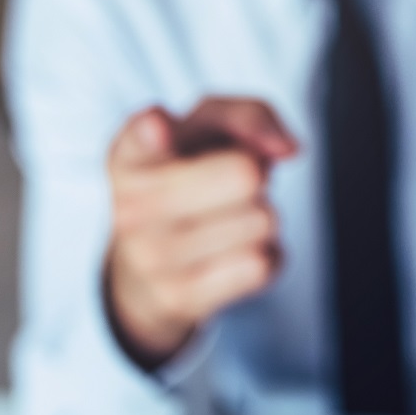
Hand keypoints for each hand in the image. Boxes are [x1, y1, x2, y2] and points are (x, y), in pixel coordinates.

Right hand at [105, 98, 296, 368]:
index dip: (156, 129)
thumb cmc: (189, 176)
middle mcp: (131, 207)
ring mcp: (152, 258)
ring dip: (261, 215)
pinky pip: (263, 264)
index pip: (143, 133)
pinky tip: (234, 251)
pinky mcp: (180, 298)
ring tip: (228, 217)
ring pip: (262, 221)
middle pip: (245, 175)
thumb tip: (285, 149)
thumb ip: (250, 116)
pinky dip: (266, 254)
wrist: (147, 266)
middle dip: (257, 174)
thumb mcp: (209, 127)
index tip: (160, 128)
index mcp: (130, 154)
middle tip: (232, 183)